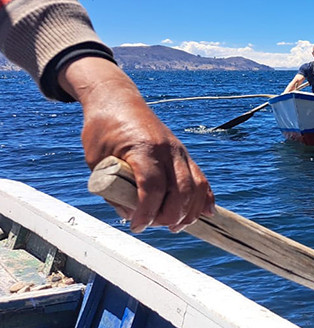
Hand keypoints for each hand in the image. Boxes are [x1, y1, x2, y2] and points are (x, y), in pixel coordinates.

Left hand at [59, 57, 214, 232]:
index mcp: (143, 148)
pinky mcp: (183, 153)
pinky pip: (201, 178)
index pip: (152, 187)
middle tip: (153, 226)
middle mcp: (167, 149)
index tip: (136, 226)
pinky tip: (204, 214)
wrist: (117, 100)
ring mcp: (179, 151)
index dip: (147, 212)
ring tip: (175, 227)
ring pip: (196, 187)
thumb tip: (129, 214)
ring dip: (189, 211)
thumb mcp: (95, 160)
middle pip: (180, 191)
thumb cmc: (102, 129)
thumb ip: (111, 189)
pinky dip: (204, 198)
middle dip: (169, 216)